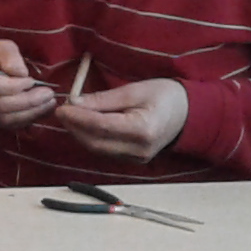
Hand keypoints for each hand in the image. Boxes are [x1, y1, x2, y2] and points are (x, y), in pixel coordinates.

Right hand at [0, 40, 56, 128]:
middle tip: (49, 96)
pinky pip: (4, 125)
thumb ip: (9, 55)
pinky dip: (23, 121)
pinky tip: (37, 113)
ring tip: (48, 105)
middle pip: (1, 106)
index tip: (32, 81)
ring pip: (4, 119)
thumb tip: (22, 73)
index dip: (16, 87)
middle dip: (29, 102)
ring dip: (30, 114)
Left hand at [51, 78, 188, 160]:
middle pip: (95, 143)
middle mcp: (139, 149)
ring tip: (71, 116)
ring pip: (97, 149)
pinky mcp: (133, 160)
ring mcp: (136, 158)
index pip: (101, 127)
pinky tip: (85, 125)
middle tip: (62, 111)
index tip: (62, 108)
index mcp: (142, 130)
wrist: (189, 114)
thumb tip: (75, 103)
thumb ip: (103, 99)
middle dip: (74, 128)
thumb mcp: (134, 90)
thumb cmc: (165, 96)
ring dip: (80, 134)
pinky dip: (91, 138)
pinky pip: (105, 151)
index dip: (78, 118)